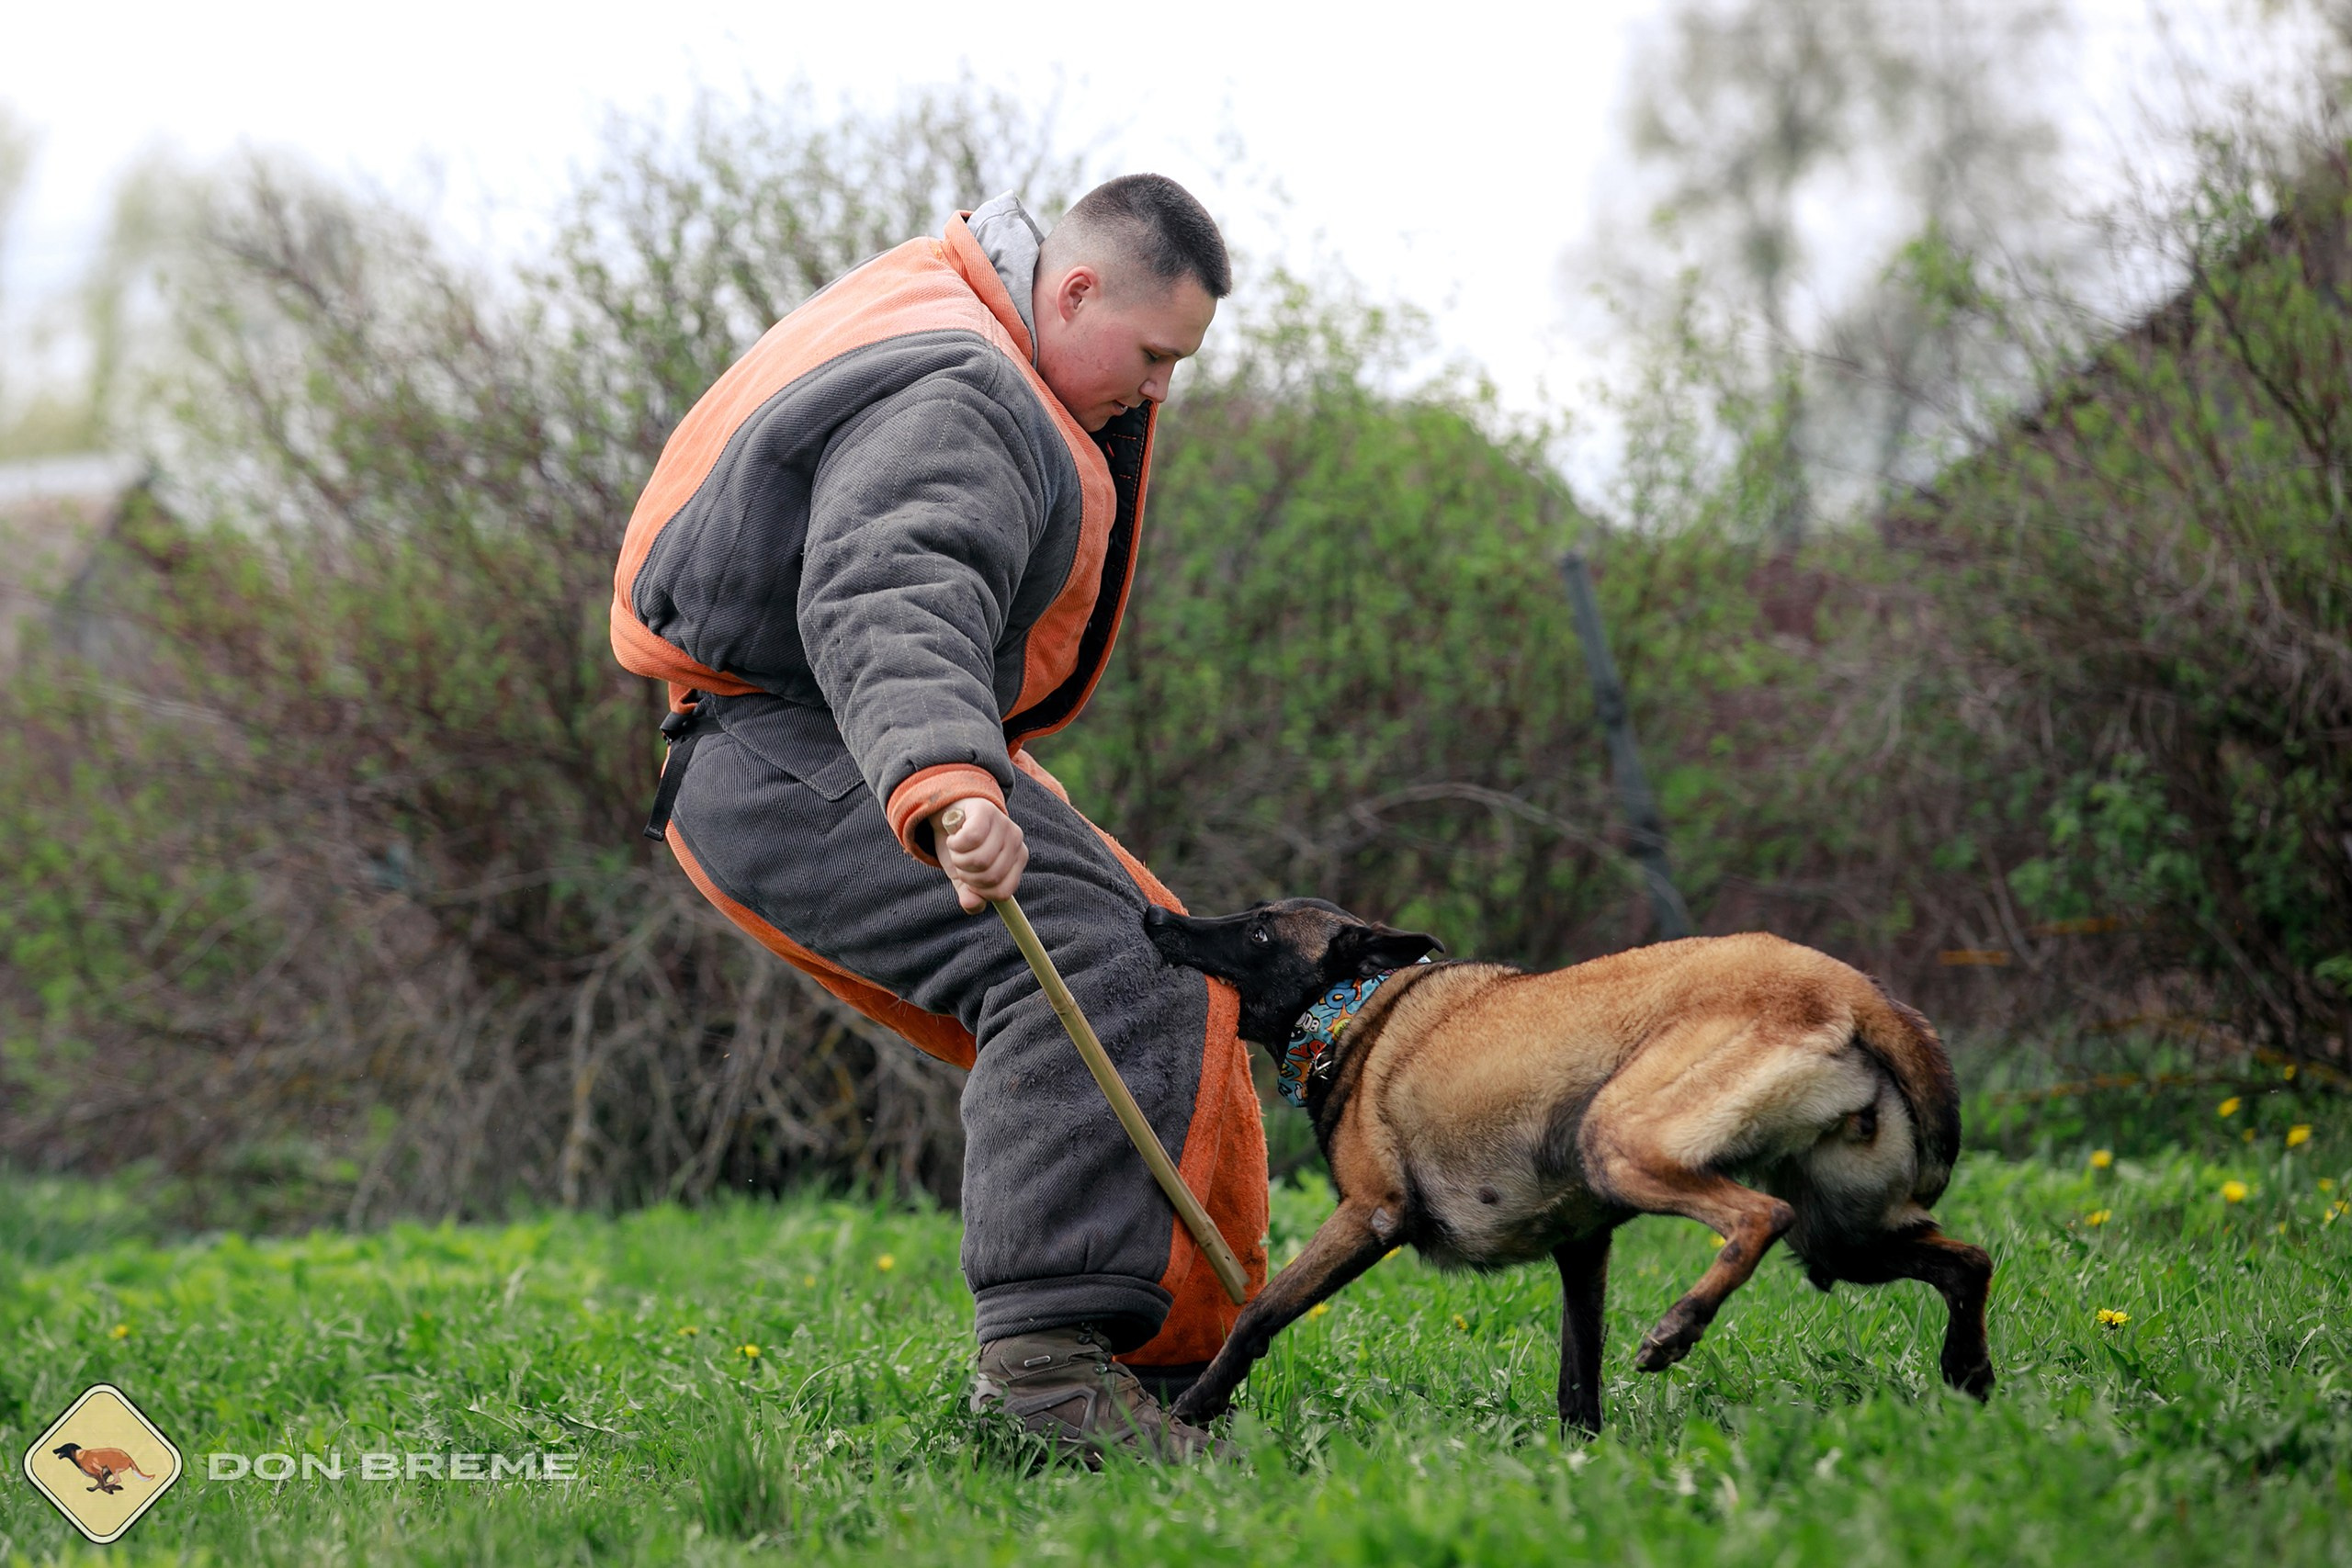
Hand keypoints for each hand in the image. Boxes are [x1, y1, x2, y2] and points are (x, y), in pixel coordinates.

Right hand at [937, 796, 1025, 913]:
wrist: (948, 812)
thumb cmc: (962, 846)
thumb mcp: (964, 874)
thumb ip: (970, 893)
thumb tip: (972, 905)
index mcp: (1018, 859)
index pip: (1003, 892)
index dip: (980, 892)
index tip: (968, 879)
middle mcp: (1016, 840)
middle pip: (990, 877)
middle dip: (966, 875)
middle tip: (959, 860)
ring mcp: (1003, 824)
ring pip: (980, 859)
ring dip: (958, 859)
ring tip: (956, 848)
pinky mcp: (986, 811)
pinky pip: (971, 838)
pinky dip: (955, 844)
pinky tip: (953, 838)